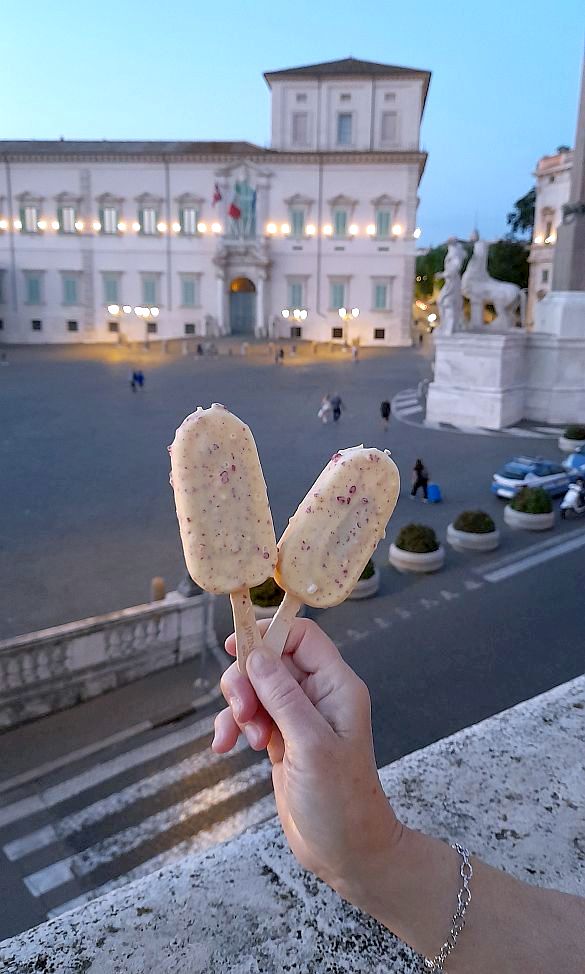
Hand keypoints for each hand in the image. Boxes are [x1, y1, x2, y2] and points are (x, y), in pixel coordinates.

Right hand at [213, 619, 400, 901]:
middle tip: (242, 711)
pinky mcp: (282, 739)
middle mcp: (318, 695)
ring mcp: (298, 717)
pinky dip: (235, 726)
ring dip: (239, 707)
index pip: (301, 637)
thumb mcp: (310, 745)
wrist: (346, 852)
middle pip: (271, 660)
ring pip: (256, 688)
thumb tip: (257, 655)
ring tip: (243, 738)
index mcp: (336, 686)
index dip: (268, 634)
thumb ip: (283, 697)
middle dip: (247, 680)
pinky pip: (251, 716)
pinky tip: (226, 747)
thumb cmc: (340, 802)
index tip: (236, 648)